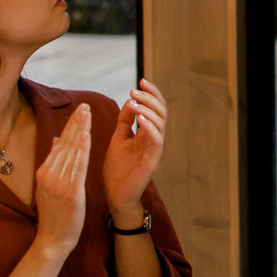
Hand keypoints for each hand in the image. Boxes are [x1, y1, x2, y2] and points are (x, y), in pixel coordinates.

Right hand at [33, 105, 92, 257]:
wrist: (53, 239)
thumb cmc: (54, 214)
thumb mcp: (49, 186)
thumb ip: (54, 162)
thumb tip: (55, 140)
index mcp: (44, 171)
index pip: (60, 143)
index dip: (70, 126)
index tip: (79, 111)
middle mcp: (49, 174)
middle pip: (65, 143)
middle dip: (76, 123)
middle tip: (85, 105)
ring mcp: (58, 182)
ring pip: (72, 151)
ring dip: (81, 130)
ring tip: (88, 114)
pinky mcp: (70, 190)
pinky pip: (78, 165)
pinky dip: (83, 149)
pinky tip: (88, 135)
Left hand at [104, 80, 166, 223]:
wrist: (115, 195)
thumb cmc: (117, 170)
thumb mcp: (118, 139)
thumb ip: (124, 121)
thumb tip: (129, 100)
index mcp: (147, 133)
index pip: (156, 108)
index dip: (152, 93)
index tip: (140, 80)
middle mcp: (155, 139)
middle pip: (162, 111)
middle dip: (150, 97)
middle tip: (134, 90)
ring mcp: (156, 150)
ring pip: (161, 122)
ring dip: (148, 108)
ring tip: (133, 102)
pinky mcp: (153, 160)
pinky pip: (157, 139)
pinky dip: (150, 126)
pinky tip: (139, 118)